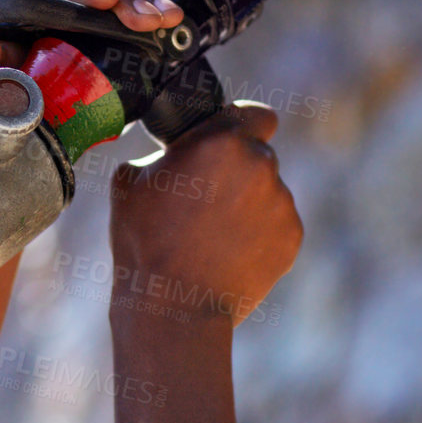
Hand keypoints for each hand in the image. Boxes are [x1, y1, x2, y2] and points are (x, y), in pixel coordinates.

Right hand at [109, 103, 302, 324]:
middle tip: (203, 205)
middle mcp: (261, 164)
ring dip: (247, 206)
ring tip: (210, 239)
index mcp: (221, 141)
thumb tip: (172, 158)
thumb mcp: (128, 183)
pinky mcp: (292, 237)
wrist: (174, 308)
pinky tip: (227, 256)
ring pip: (267, 192)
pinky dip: (258, 236)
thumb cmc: (144, 244)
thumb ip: (160, 156)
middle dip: (236, 173)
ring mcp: (282, 202)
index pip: (255, 115)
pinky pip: (276, 225)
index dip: (240, 127)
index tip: (226, 146)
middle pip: (258, 156)